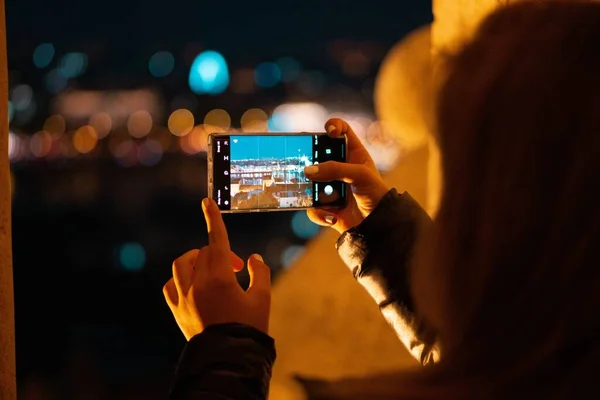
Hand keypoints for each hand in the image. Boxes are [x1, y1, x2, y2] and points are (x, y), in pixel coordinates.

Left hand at [163, 198, 270, 339]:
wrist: (229, 359)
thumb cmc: (249, 328)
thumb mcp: (263, 299)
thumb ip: (260, 273)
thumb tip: (253, 259)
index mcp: (221, 278)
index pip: (217, 240)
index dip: (213, 219)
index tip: (206, 201)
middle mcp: (198, 284)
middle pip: (204, 253)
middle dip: (221, 253)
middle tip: (238, 267)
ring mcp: (184, 298)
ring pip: (182, 265)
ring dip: (197, 260)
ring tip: (212, 270)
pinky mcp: (177, 310)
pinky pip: (170, 286)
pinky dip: (179, 279)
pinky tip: (192, 284)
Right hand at [305, 118, 389, 232]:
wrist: (379, 226)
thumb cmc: (376, 194)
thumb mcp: (360, 175)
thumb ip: (335, 169)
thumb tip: (308, 171)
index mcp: (353, 154)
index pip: (342, 131)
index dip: (333, 125)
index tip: (328, 130)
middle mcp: (340, 168)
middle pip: (317, 155)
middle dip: (310, 159)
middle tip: (305, 163)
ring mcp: (331, 187)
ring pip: (310, 182)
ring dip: (311, 189)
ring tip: (318, 195)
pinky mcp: (326, 206)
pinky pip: (313, 207)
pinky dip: (320, 212)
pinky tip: (333, 216)